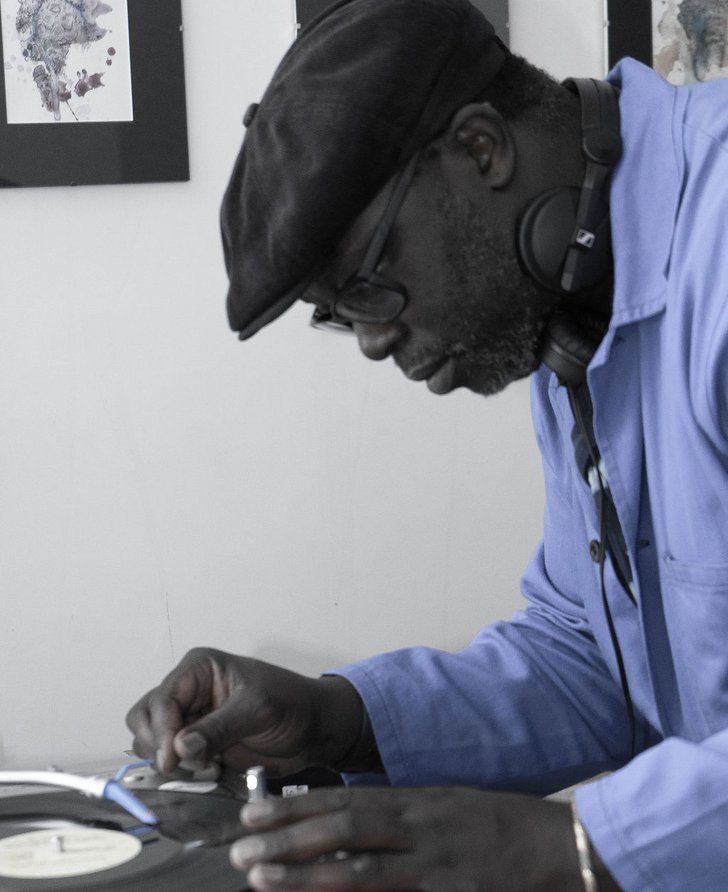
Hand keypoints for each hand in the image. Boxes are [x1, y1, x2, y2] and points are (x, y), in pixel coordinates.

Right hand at [125, 648, 362, 775]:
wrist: (313, 730)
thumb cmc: (292, 704)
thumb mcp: (258, 710)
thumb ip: (218, 728)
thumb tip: (179, 747)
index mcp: (200, 668)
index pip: (162, 699)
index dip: (161, 730)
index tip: (171, 758)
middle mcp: (189, 691)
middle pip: (145, 717)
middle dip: (158, 744)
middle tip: (183, 764)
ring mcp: (191, 719)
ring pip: (152, 740)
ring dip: (169, 760)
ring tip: (205, 766)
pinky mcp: (198, 744)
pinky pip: (171, 759)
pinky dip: (181, 770)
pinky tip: (209, 771)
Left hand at [229, 786, 598, 890]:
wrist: (566, 846)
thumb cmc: (504, 827)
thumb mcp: (449, 808)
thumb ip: (402, 817)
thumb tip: (348, 825)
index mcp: (418, 800)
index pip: (344, 798)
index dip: (295, 805)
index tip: (255, 811)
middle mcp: (420, 825)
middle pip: (341, 827)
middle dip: (286, 837)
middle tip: (239, 849)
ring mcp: (435, 864)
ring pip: (358, 868)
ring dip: (304, 873)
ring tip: (260, 877)